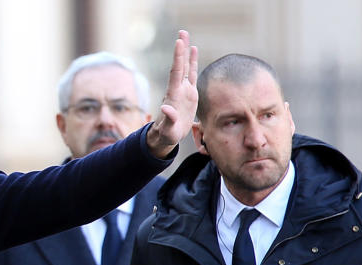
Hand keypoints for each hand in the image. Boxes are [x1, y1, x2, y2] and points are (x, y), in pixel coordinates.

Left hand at [146, 30, 198, 158]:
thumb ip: (169, 119)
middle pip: (180, 65)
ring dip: (186, 52)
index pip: (176, 72)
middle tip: (182, 32)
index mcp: (174, 95)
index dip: (178, 58)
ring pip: (185, 67)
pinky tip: (194, 50)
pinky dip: (192, 62)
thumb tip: (166, 108)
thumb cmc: (167, 134)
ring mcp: (183, 89)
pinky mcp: (190, 93)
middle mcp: (178, 89)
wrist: (168, 136)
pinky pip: (191, 74)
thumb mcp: (168, 129)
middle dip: (181, 49)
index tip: (179, 43)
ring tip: (186, 36)